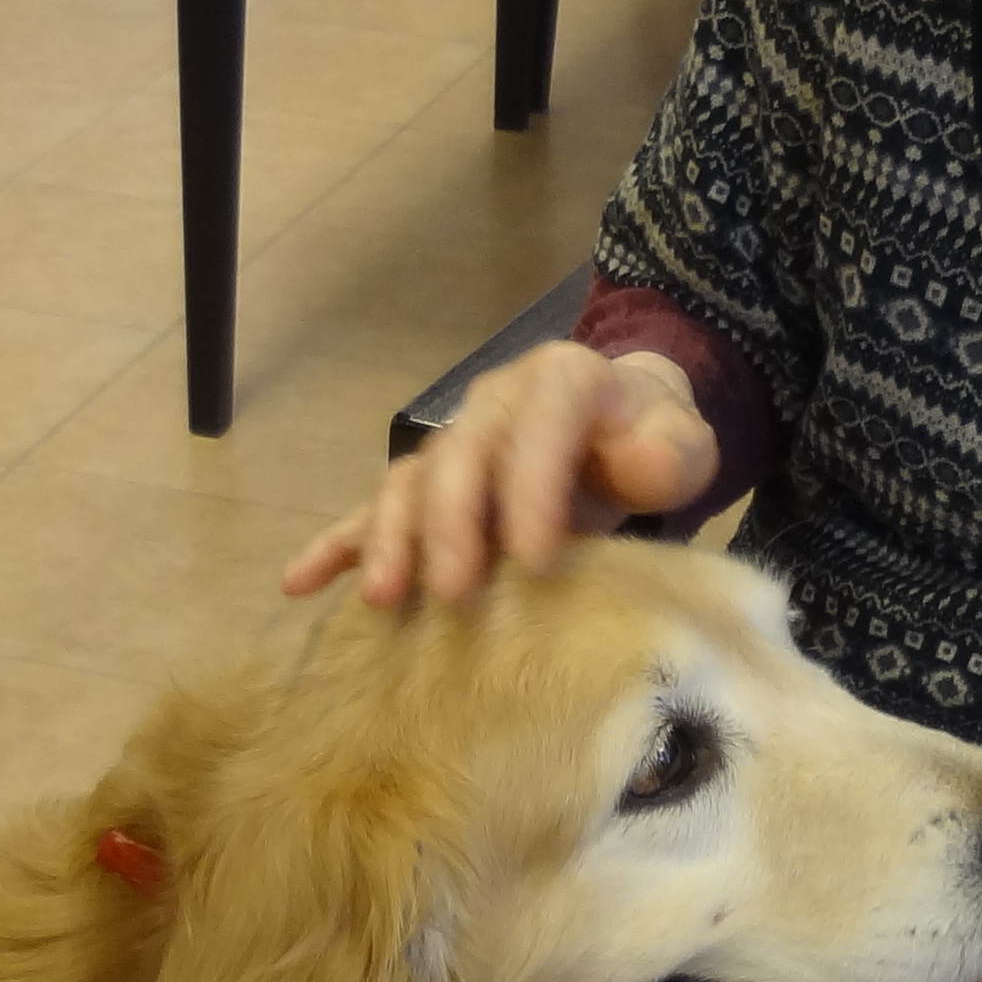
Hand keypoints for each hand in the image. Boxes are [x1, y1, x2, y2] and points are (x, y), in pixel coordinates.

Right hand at [284, 341, 719, 606]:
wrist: (618, 429)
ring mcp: (450, 447)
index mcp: (558, 381)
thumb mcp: (681, 440)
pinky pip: (370, 511)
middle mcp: (491, 406)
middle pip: (459, 457)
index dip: (532, 485)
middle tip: (454, 592)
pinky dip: (336, 546)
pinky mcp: (425, 489)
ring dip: (391, 539)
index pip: (540, 422)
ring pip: (408, 483)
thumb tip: (636, 466)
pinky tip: (299, 584)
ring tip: (384, 599)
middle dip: (451, 525)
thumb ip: (669, 451)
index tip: (538, 558)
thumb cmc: (648, 442)